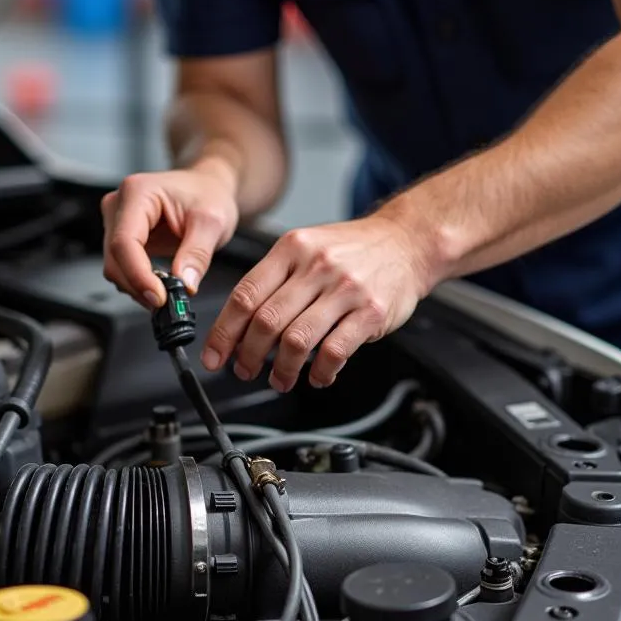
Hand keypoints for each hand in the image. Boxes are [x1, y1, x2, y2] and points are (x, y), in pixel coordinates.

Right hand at [101, 157, 239, 306]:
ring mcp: (117, 222)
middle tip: (168, 301)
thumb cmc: (209, 194)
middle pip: (115, 258)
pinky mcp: (121, 237)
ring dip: (138, 286)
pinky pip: (122, 268)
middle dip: (139, 285)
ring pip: (115, 267)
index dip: (138, 274)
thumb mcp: (213, 222)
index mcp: (138, 193)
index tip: (159, 297)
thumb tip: (184, 284)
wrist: (207, 188)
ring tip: (168, 292)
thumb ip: (197, 254)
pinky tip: (159, 284)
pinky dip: (139, 282)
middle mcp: (119, 205)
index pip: (124, 242)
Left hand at [201, 216, 434, 390]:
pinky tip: (317, 376)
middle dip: (249, 355)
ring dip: (282, 369)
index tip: (215, 356)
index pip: (245, 295)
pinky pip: (335, 351)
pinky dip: (320, 372)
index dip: (224, 332)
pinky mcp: (371, 311)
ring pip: (297, 340)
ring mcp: (345, 288)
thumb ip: (272, 281)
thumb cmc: (351, 251)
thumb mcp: (304, 248)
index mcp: (291, 249)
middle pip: (267, 321)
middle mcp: (316, 265)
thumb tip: (236, 325)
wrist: (406, 241)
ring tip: (279, 379)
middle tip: (245, 370)